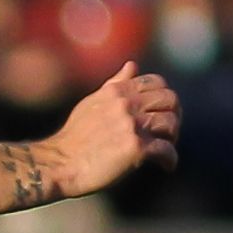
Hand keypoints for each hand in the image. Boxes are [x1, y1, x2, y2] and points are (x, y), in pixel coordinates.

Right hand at [44, 61, 180, 194]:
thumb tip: (132, 65)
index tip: (161, 113)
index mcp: (117, 91)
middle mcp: (126, 104)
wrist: (59, 164)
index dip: (164, 97)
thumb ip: (115, 84)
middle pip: (170, 100)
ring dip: (172, 138)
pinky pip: (166, 150)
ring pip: (171, 123)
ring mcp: (132, 125)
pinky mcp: (136, 148)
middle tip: (168, 132)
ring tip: (164, 149)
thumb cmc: (73, 137)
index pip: (156, 82)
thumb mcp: (92, 102)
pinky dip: (170, 160)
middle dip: (174, 115)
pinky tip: (166, 167)